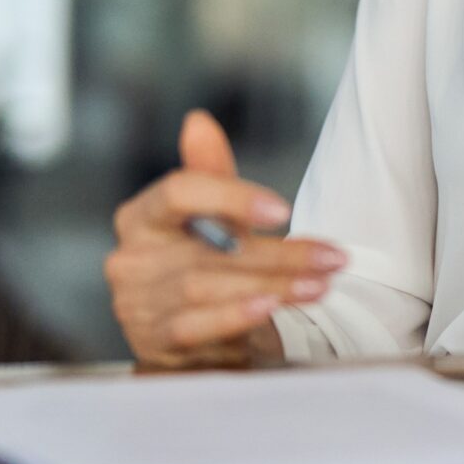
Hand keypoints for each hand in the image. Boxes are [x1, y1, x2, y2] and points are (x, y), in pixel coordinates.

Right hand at [105, 109, 343, 368]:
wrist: (196, 341)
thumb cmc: (205, 268)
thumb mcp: (213, 221)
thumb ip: (210, 175)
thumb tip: (197, 121)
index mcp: (141, 218)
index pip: (177, 192)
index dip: (230, 198)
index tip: (283, 210)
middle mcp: (130, 259)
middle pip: (207, 249)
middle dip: (279, 253)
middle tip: (333, 257)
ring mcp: (136, 303)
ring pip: (207, 287)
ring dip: (272, 285)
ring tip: (319, 284)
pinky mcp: (152, 342)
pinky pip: (194, 327)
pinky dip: (234, 315)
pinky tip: (270, 306)